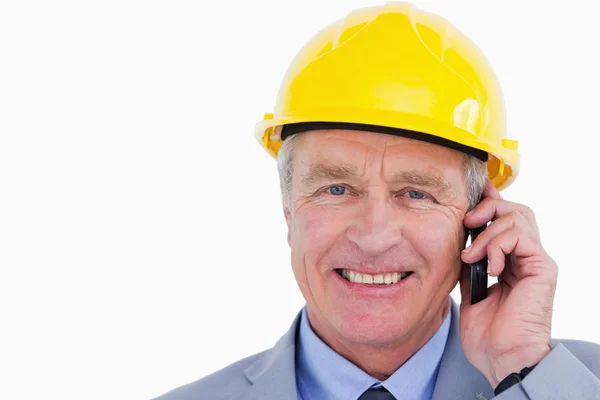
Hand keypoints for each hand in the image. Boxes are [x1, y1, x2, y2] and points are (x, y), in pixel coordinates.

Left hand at [458, 179, 556, 387]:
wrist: (501, 358)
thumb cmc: (487, 332)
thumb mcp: (469, 288)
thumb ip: (470, 263)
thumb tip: (460, 242)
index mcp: (511, 261)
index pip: (505, 219)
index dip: (490, 201)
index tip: (472, 191)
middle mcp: (526, 258)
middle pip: (515, 210)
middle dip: (488, 207)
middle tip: (467, 222)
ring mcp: (536, 262)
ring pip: (518, 218)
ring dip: (488, 232)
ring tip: (471, 255)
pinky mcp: (543, 269)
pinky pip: (521, 238)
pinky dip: (498, 245)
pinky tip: (489, 266)